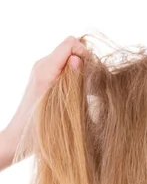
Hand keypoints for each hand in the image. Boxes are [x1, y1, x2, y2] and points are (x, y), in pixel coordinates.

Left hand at [1, 36, 87, 168]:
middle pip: (72, 50)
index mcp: (45, 69)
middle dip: (86, 64)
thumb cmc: (36, 128)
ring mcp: (44, 72)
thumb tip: (78, 59)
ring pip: (70, 60)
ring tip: (88, 92)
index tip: (92, 75)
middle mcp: (43, 66)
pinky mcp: (46, 80)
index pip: (71, 44)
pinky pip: (65, 70)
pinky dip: (76, 79)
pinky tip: (81, 95)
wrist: (17, 139)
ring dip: (82, 73)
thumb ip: (71, 79)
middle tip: (92, 85)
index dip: (85, 54)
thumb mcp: (59, 104)